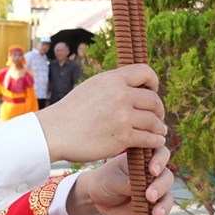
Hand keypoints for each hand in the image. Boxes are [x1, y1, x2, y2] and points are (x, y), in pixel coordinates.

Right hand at [36, 65, 165, 162]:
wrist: (55, 132)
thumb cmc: (71, 111)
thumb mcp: (92, 87)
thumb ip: (113, 85)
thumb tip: (131, 85)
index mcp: (113, 79)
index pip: (146, 72)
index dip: (153, 82)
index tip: (153, 92)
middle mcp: (120, 95)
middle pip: (154, 100)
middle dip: (158, 110)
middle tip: (157, 117)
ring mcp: (123, 116)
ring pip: (154, 121)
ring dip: (159, 128)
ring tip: (159, 132)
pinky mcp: (123, 137)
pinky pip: (149, 139)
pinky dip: (155, 141)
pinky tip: (154, 142)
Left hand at [68, 145, 175, 214]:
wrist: (98, 199)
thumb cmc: (105, 181)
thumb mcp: (112, 180)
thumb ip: (127, 183)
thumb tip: (141, 188)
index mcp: (144, 159)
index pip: (160, 153)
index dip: (160, 160)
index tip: (152, 171)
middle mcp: (154, 174)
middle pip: (167, 177)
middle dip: (160, 187)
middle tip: (149, 196)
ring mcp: (156, 192)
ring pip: (168, 197)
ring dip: (165, 206)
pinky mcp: (154, 208)